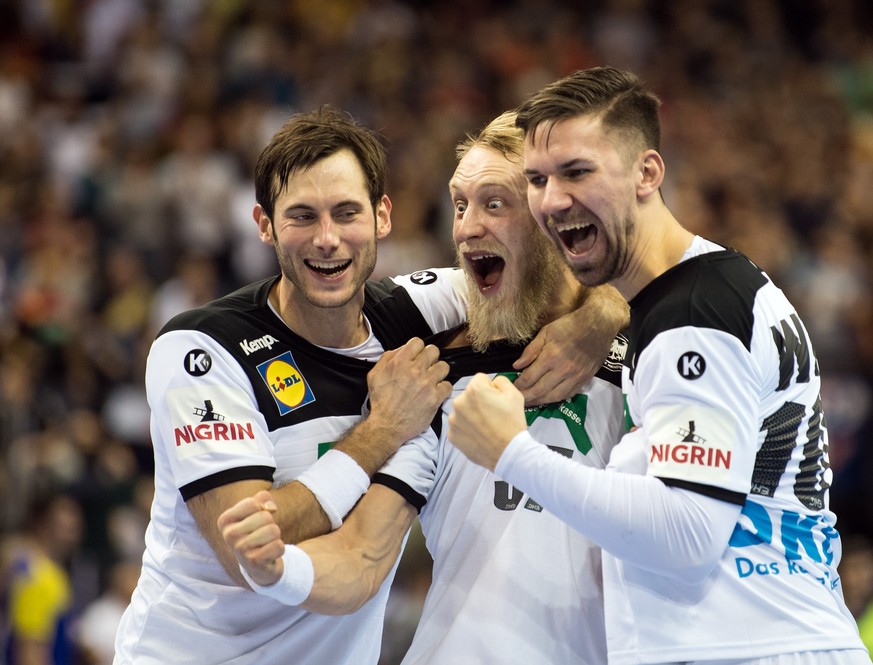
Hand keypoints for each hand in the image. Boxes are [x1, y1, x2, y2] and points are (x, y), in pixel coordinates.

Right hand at [217, 490, 285, 586]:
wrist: (257, 564)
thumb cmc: (256, 531)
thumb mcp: (256, 510)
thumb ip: (262, 499)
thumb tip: (270, 507)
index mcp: (225, 520)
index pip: (252, 504)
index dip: (262, 509)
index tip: (256, 520)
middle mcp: (229, 535)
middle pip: (265, 517)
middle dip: (270, 524)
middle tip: (262, 534)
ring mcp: (240, 550)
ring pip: (273, 530)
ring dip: (275, 537)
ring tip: (265, 543)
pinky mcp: (253, 562)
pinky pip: (278, 546)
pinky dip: (279, 549)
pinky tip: (269, 554)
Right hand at [366, 337, 450, 444]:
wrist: (387, 426)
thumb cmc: (380, 401)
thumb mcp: (374, 375)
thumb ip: (387, 358)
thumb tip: (402, 349)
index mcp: (399, 362)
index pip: (418, 342)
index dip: (418, 349)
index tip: (416, 357)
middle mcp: (414, 370)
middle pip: (434, 351)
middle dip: (430, 358)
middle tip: (426, 368)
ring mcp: (427, 384)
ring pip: (444, 366)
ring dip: (438, 372)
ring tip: (432, 380)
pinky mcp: (435, 398)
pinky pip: (448, 385)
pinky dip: (443, 388)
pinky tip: (435, 392)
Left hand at [448, 373, 526, 470]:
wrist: (508, 452)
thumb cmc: (511, 425)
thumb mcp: (515, 394)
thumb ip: (501, 381)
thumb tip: (492, 382)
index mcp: (474, 389)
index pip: (480, 380)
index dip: (490, 389)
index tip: (496, 400)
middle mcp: (460, 402)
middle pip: (469, 396)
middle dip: (479, 402)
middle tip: (492, 415)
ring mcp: (454, 420)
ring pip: (463, 411)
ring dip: (472, 415)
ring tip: (486, 426)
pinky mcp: (452, 435)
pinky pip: (459, 426)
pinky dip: (467, 429)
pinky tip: (479, 435)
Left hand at [513, 285, 627, 404]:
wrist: (597, 325)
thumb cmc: (569, 326)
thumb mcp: (545, 332)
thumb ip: (530, 350)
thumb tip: (516, 366)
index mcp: (550, 357)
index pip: (529, 378)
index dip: (519, 385)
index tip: (512, 388)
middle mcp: (562, 370)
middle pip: (540, 390)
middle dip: (527, 397)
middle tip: (518, 401)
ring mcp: (575, 377)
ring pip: (554, 396)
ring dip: (540, 401)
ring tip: (531, 402)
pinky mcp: (584, 380)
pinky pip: (568, 394)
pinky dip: (556, 399)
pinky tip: (548, 398)